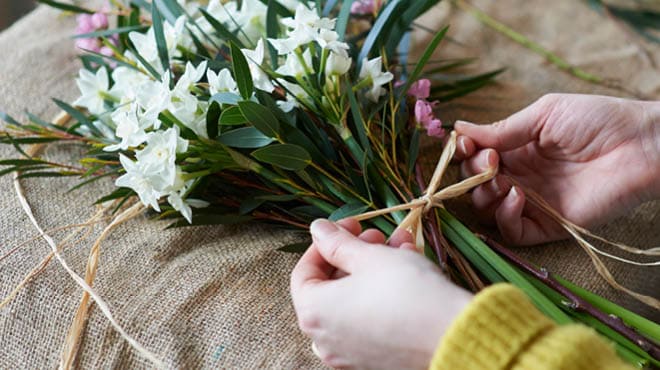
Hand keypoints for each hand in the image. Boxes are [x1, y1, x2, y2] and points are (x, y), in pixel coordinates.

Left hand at [290, 219, 471, 368]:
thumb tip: (318, 230)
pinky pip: (370, 321)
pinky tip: (408, 272)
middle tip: (377, 236)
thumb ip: (337, 242)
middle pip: (331, 286)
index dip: (325, 242)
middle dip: (355, 253)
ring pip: (355, 301)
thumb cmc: (407, 292)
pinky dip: (382, 296)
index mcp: (314, 312)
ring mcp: (349, 354)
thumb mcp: (369, 256)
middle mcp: (325, 339)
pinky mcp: (374, 361)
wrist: (453, 335)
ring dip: (374, 270)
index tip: (349, 225)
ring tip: (401, 247)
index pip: (304, 271)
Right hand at [455, 93, 659, 244]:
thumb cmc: (598, 120)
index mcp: (518, 149)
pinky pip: (512, 231)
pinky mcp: (548, 225)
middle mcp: (520, 176)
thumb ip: (503, 129)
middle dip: (471, 173)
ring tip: (501, 179)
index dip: (463, 153)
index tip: (462, 145)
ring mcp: (532, 202)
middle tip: (489, 161)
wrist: (641, 145)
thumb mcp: (544, 115)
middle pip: (474, 184)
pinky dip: (505, 217)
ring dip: (483, 194)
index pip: (475, 157)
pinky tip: (517, 197)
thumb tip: (459, 128)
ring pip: (486, 210)